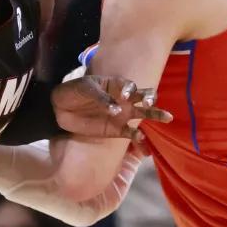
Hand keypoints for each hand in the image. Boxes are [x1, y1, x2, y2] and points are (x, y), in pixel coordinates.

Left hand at [51, 74, 170, 139]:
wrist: (60, 107)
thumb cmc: (75, 90)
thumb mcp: (85, 88)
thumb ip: (100, 97)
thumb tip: (116, 109)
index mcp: (116, 85)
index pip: (130, 85)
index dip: (130, 89)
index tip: (123, 96)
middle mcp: (123, 99)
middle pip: (144, 97)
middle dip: (151, 98)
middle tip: (151, 103)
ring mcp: (122, 114)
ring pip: (144, 114)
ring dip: (156, 115)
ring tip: (167, 118)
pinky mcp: (117, 130)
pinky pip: (132, 134)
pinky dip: (138, 139)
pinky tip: (142, 142)